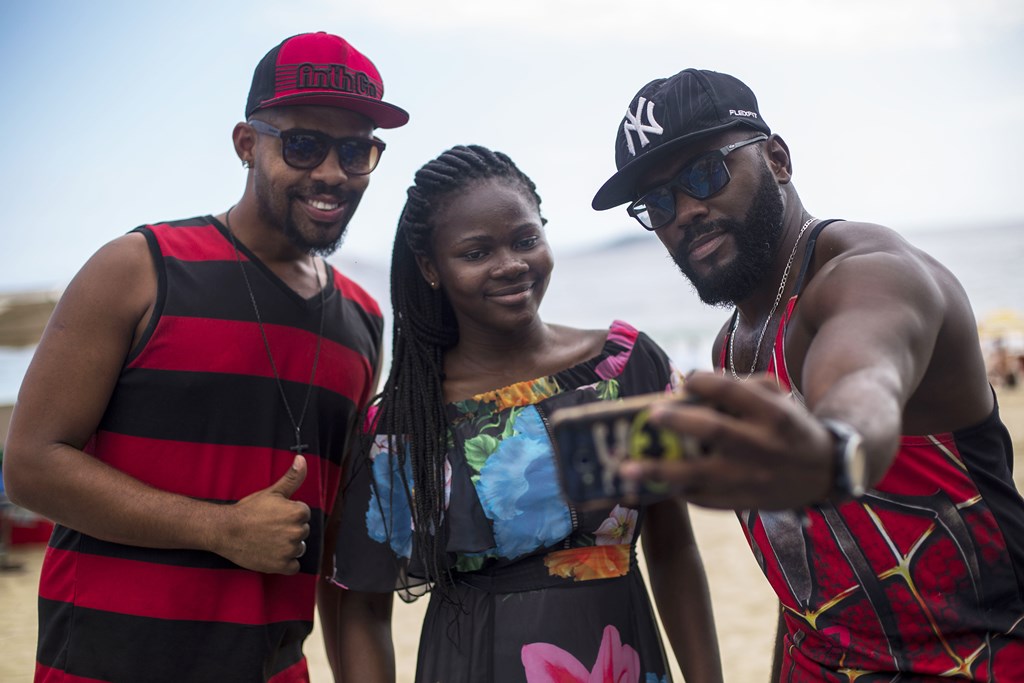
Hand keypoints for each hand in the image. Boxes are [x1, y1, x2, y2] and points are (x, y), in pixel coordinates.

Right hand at [212, 455, 311, 573]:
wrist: (226, 530)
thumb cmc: (248, 510)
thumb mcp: (273, 492)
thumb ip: (292, 477)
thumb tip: (302, 459)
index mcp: (298, 513)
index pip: (304, 515)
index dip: (289, 514)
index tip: (274, 516)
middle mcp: (297, 532)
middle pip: (302, 532)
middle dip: (289, 530)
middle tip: (269, 528)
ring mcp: (289, 550)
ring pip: (298, 548)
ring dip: (288, 547)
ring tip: (269, 540)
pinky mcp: (282, 566)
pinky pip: (293, 566)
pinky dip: (284, 563)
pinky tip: (271, 554)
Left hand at [619, 372, 833, 509]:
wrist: (825, 472)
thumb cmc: (789, 425)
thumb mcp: (778, 396)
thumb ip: (739, 386)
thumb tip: (690, 385)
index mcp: (772, 414)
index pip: (733, 392)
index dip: (706, 382)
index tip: (686, 379)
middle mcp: (762, 446)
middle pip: (715, 431)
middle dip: (680, 422)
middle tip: (651, 415)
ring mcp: (750, 479)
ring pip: (700, 475)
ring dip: (660, 470)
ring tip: (627, 468)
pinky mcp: (743, 503)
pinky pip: (703, 499)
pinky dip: (676, 491)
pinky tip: (650, 484)